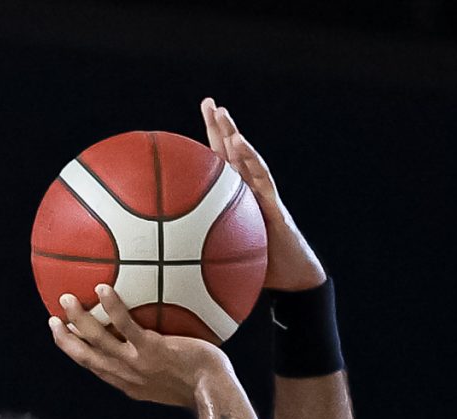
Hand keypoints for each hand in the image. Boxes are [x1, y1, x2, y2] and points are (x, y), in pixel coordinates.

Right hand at [48, 283, 233, 407]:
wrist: (214, 393)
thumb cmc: (202, 385)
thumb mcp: (172, 382)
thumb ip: (160, 365)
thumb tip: (164, 346)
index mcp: (129, 384)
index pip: (96, 368)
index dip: (77, 353)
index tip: (65, 339)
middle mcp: (127, 376)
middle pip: (87, 357)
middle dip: (66, 340)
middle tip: (53, 320)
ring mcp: (137, 364)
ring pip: (98, 341)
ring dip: (79, 321)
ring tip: (66, 300)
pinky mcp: (151, 350)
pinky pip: (126, 326)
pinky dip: (111, 308)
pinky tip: (102, 288)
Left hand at [201, 97, 324, 294]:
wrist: (291, 277)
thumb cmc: (259, 270)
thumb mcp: (222, 264)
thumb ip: (199, 257)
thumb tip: (164, 267)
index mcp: (234, 200)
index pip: (218, 167)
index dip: (207, 146)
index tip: (191, 129)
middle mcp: (248, 191)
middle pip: (231, 153)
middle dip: (221, 127)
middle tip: (208, 102)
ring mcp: (262, 194)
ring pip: (246, 158)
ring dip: (233, 133)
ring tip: (221, 111)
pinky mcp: (274, 202)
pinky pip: (261, 176)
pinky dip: (250, 157)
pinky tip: (239, 143)